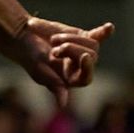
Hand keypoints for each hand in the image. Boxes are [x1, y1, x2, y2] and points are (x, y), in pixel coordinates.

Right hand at [0, 17, 114, 108]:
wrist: (24, 36)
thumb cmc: (30, 58)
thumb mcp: (40, 72)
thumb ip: (54, 85)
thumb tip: (62, 105)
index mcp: (70, 79)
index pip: (87, 77)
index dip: (88, 67)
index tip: (85, 56)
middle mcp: (79, 66)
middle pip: (91, 57)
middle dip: (72, 49)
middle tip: (54, 50)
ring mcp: (82, 50)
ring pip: (93, 45)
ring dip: (72, 39)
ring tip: (54, 40)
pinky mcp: (82, 36)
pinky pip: (98, 35)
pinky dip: (104, 32)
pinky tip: (109, 27)